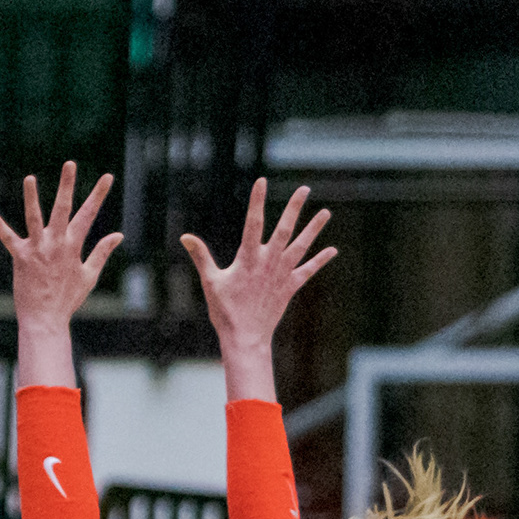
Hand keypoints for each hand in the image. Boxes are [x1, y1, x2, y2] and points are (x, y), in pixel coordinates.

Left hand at [0, 161, 120, 334]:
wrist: (45, 320)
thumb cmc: (68, 300)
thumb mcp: (89, 275)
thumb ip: (101, 253)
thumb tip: (118, 235)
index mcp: (73, 246)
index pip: (88, 215)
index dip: (98, 195)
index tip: (107, 176)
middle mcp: (56, 244)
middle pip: (63, 209)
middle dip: (67, 186)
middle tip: (70, 163)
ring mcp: (37, 250)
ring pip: (34, 218)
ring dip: (32, 198)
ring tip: (30, 178)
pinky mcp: (20, 258)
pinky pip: (7, 238)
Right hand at [182, 179, 334, 358]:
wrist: (245, 337)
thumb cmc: (225, 310)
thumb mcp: (210, 281)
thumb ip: (201, 256)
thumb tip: (185, 237)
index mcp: (248, 259)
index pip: (253, 223)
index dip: (257, 201)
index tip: (261, 181)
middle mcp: (268, 262)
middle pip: (285, 229)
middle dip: (294, 208)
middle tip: (304, 189)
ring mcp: (281, 274)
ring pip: (301, 246)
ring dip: (314, 229)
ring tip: (326, 213)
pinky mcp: (289, 287)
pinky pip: (307, 271)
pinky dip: (320, 260)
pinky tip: (332, 250)